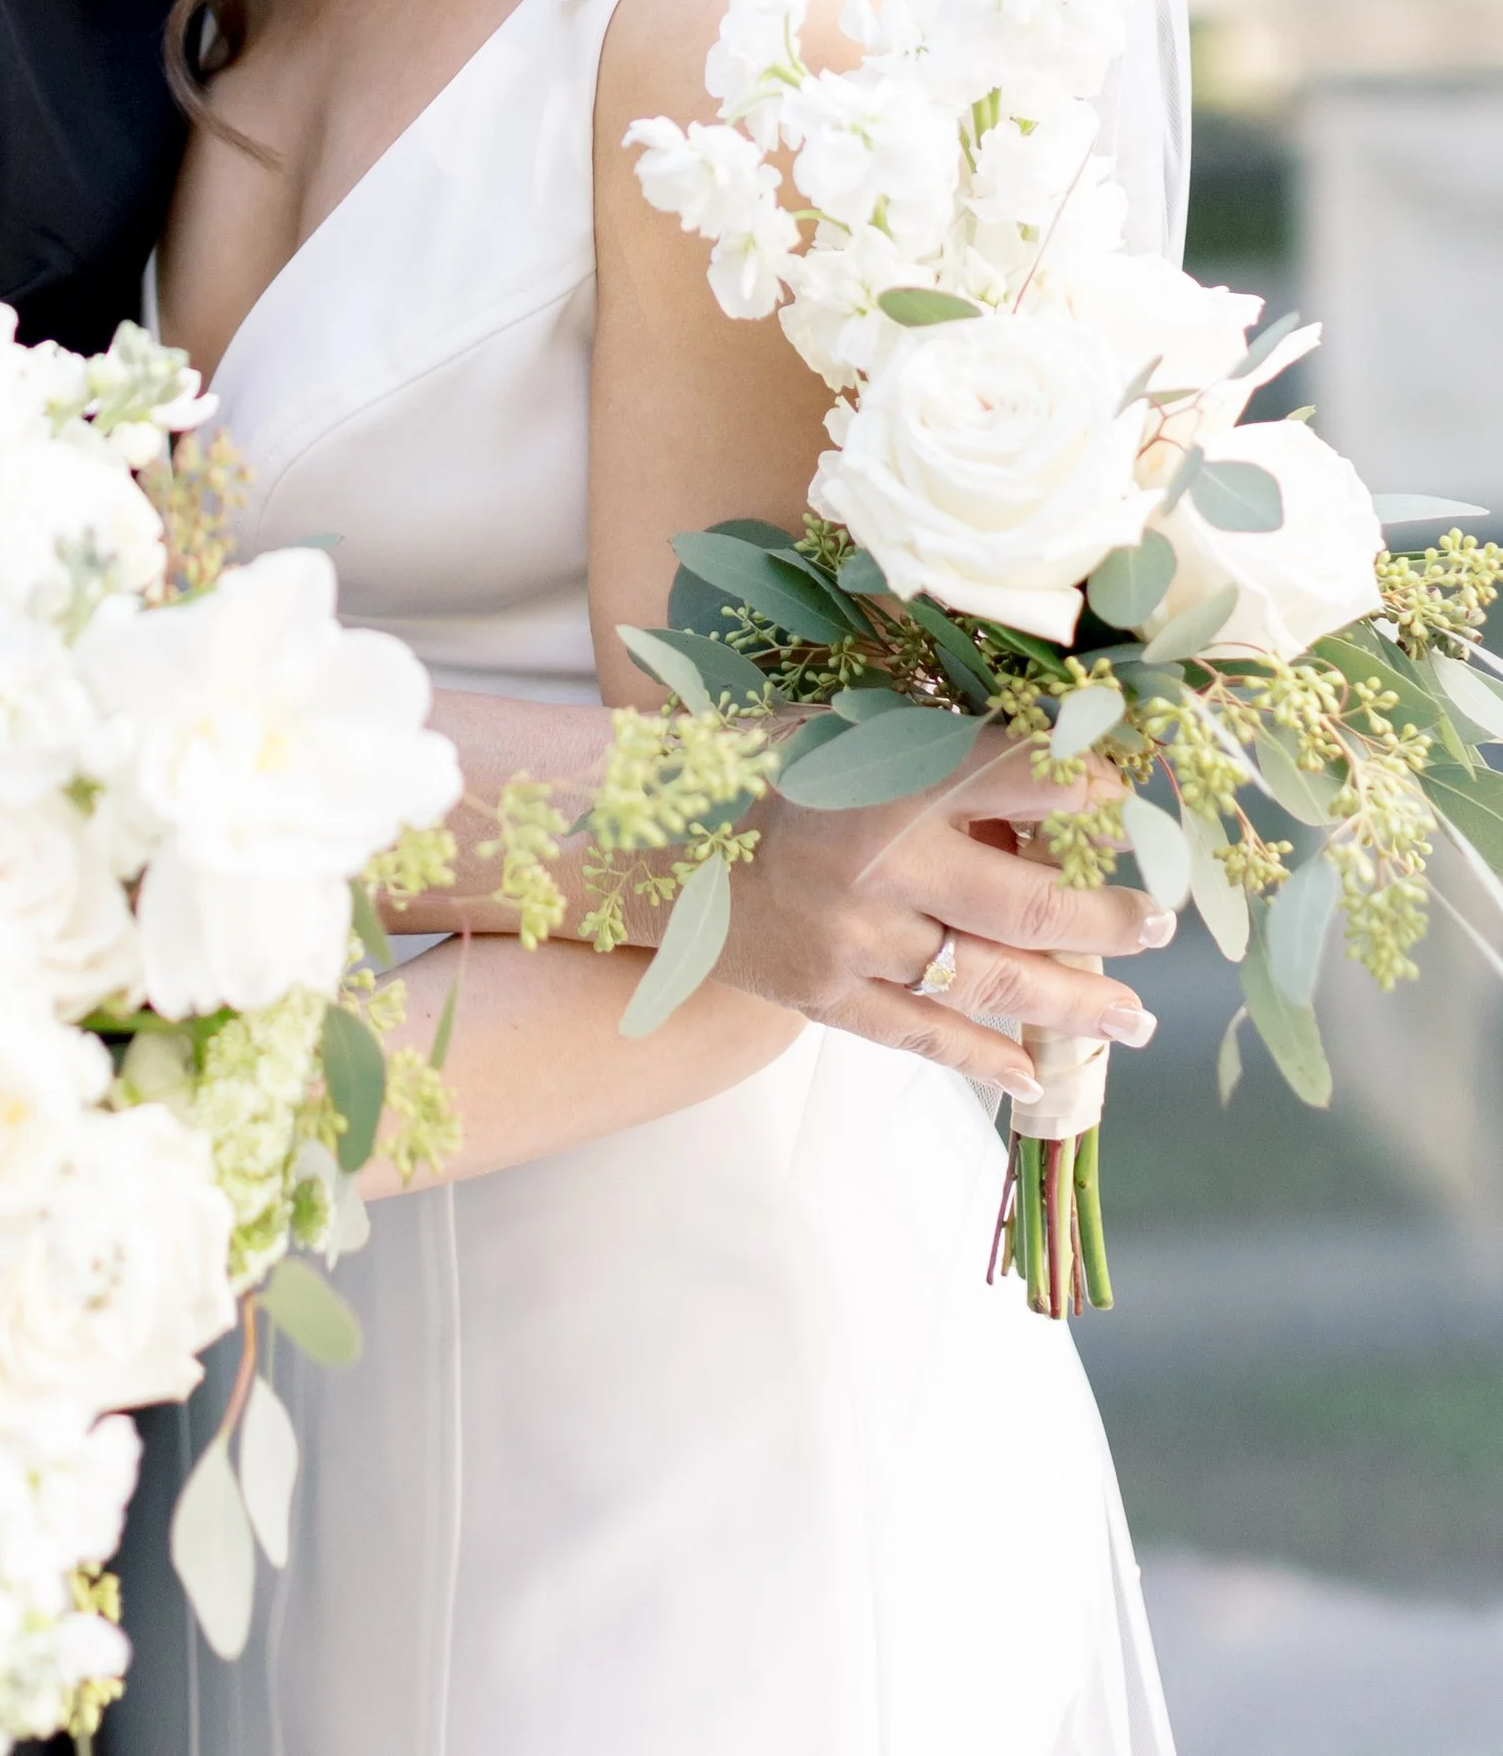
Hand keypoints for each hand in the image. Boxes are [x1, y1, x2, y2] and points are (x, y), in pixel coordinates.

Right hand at [717, 729, 1171, 1101]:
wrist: (645, 835)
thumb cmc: (760, 764)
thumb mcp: (851, 730)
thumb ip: (941, 754)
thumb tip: (1053, 771)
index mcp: (891, 776)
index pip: (1024, 780)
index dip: (1092, 790)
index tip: (1133, 798)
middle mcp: (882, 864)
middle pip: (1030, 904)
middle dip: (1109, 918)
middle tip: (1160, 924)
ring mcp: (855, 941)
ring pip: (992, 981)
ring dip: (1076, 1003)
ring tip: (1135, 1019)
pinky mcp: (824, 996)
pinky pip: (921, 1035)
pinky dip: (984, 1057)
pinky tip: (1034, 1074)